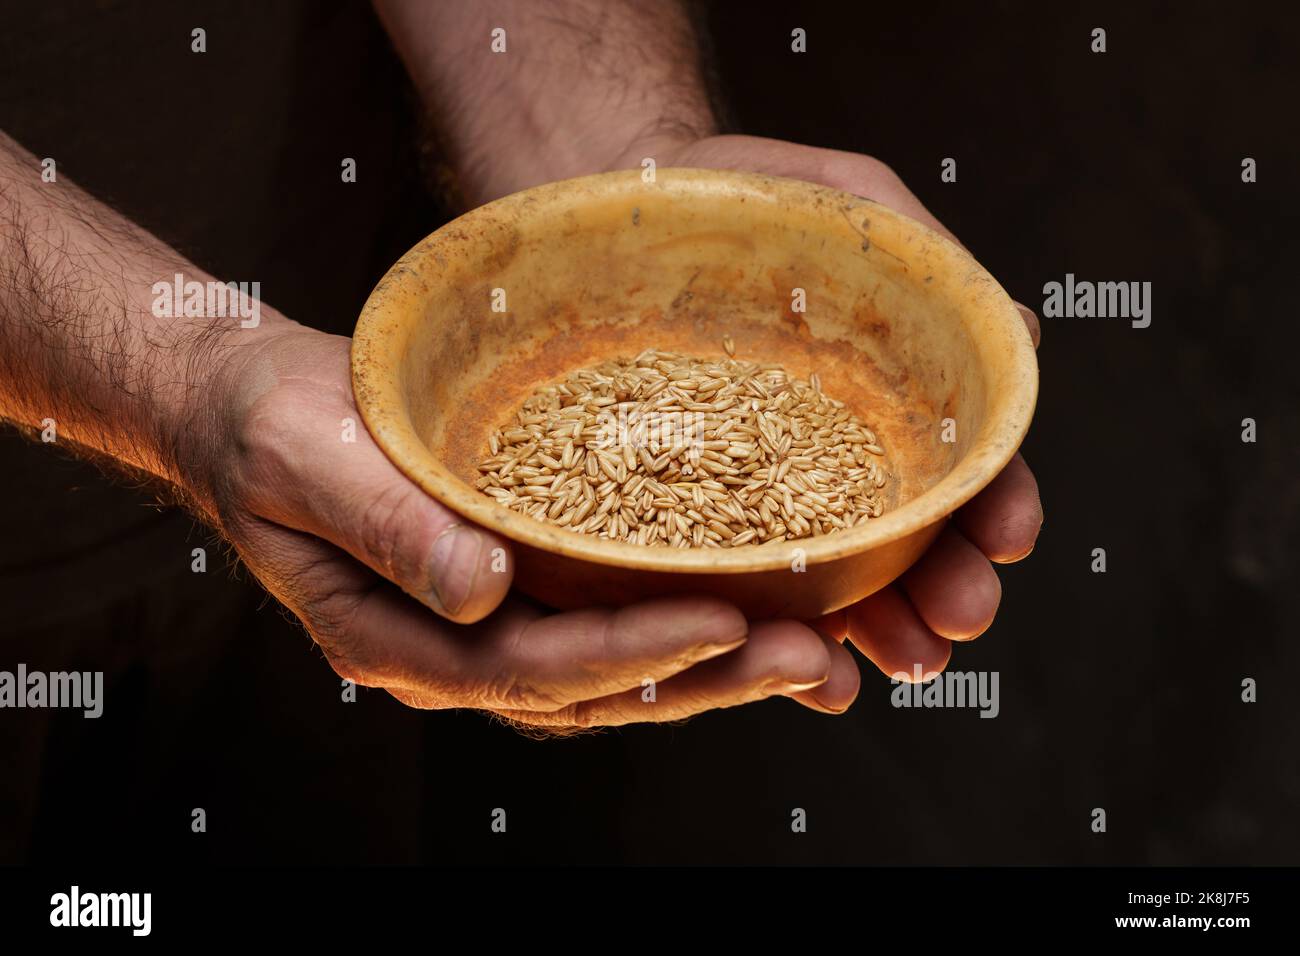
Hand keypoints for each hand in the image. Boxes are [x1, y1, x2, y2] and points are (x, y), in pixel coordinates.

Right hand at [203, 325, 841, 726]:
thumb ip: (387, 526)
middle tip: (811, 660)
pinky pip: (609, 617)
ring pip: (615, 668)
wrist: (252, 405)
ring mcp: (487, 623)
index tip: (722, 625)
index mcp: (397, 637)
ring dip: (718, 665)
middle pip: (595, 688)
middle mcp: (454, 646)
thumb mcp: (306, 460)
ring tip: (818, 651)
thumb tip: (481, 588)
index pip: (530, 666)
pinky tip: (758, 605)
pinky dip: (685, 620)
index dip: (629, 654)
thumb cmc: (267, 425)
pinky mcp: (516, 583)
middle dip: (708, 678)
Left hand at [638, 134, 1043, 707]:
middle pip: (906, 542)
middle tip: (957, 616)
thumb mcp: (853, 209)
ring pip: (833, 585)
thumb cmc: (748, 202)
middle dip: (942, 586)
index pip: (960, 468)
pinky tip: (800, 666)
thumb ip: (931, 267)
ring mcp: (763, 499)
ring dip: (875, 628)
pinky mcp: (691, 522)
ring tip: (898, 658)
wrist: (621, 204)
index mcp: (892, 401)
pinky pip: (737, 589)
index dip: (994, 505)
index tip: (1008, 535)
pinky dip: (774, 635)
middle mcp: (838, 462)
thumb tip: (1020, 335)